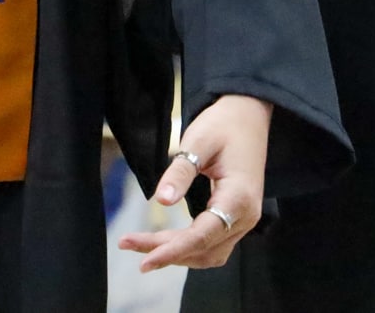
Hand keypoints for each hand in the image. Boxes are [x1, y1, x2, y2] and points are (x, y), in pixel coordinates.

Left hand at [118, 93, 270, 271]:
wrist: (247, 115)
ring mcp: (243, 219)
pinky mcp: (236, 217)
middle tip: (127, 242)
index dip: (172, 250)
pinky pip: (212, 243)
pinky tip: (165, 243)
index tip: (144, 259)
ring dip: (176, 253)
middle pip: (202, 248)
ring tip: (140, 245)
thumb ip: (180, 172)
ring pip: (208, 252)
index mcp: (239, 197)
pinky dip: (188, 247)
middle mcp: (246, 216)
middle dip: (165, 250)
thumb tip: (161, 201)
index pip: (202, 236)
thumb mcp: (198, 141)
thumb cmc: (223, 125)